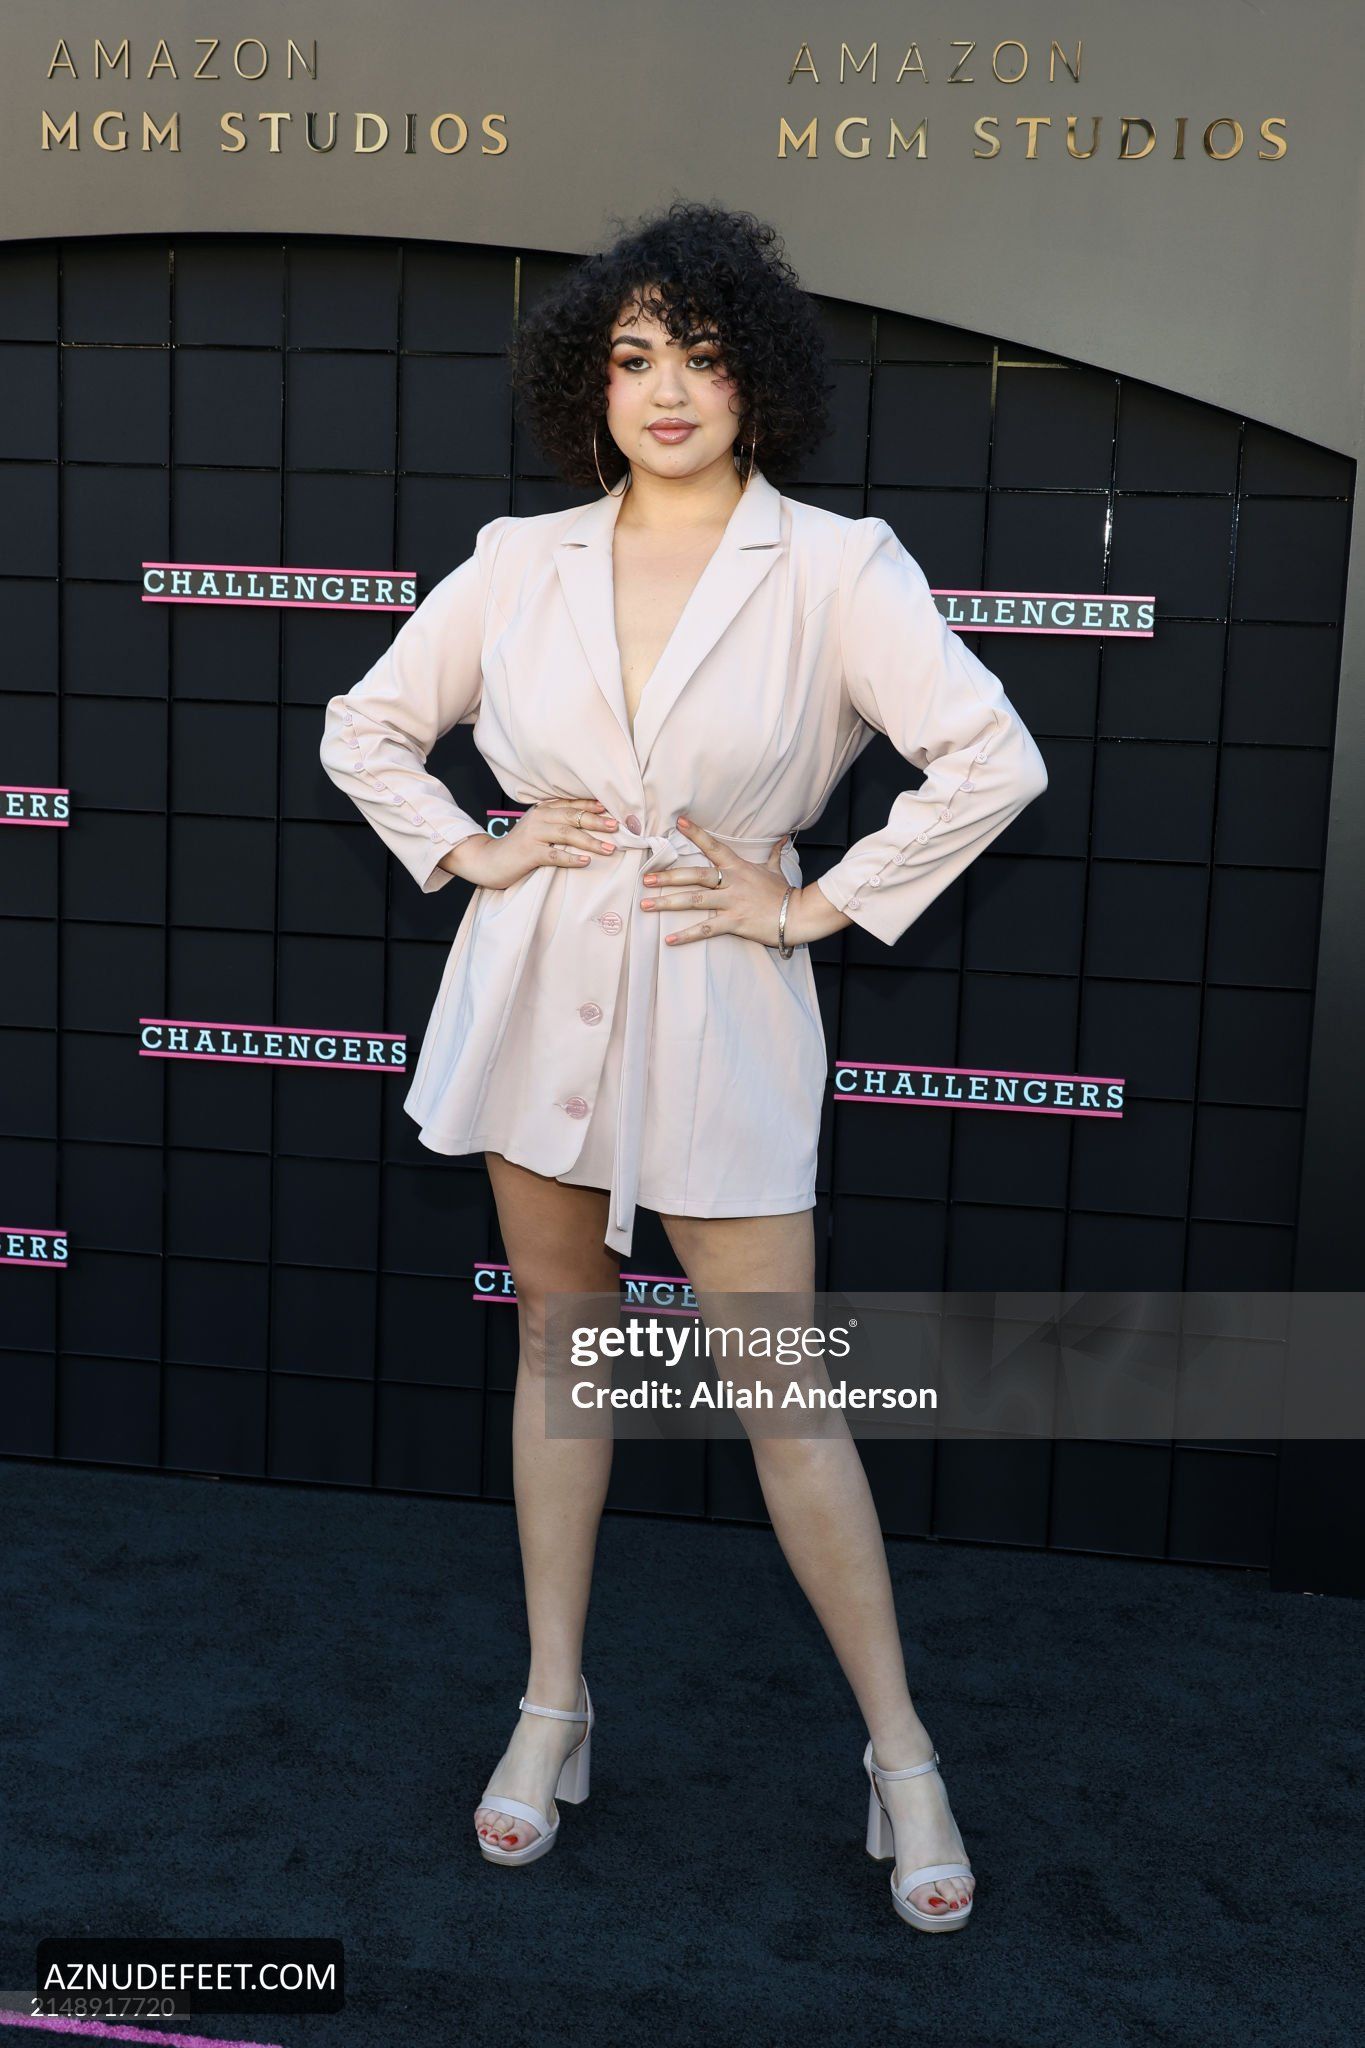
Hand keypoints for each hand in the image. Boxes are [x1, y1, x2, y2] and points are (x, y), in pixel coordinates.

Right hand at [438, 797, 619, 887]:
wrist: (490, 860)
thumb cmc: (519, 847)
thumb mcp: (538, 829)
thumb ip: (557, 823)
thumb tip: (587, 824)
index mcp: (543, 810)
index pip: (572, 804)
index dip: (592, 806)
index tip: (612, 810)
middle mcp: (539, 818)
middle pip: (574, 817)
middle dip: (597, 822)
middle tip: (617, 827)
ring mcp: (534, 835)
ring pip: (567, 834)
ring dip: (591, 841)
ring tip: (610, 848)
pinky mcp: (529, 853)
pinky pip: (554, 855)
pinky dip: (571, 858)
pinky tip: (585, 861)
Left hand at [640, 814, 795, 948]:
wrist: (799, 915)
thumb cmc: (785, 893)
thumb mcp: (777, 870)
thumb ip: (774, 854)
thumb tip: (783, 838)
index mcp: (739, 867)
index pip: (714, 846)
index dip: (696, 834)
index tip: (678, 824)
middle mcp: (732, 882)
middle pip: (696, 875)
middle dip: (669, 876)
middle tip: (646, 878)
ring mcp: (732, 903)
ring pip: (695, 901)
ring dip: (668, 903)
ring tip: (646, 905)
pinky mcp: (735, 923)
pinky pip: (706, 929)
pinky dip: (686, 935)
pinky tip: (669, 939)